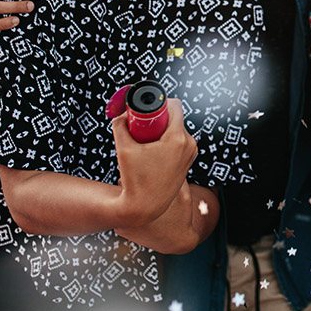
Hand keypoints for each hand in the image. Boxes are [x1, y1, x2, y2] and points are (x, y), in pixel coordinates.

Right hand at [112, 99, 196, 226]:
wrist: (145, 207)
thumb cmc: (135, 180)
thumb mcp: (123, 150)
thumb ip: (119, 127)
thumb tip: (120, 115)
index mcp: (178, 138)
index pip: (174, 105)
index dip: (159, 103)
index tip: (145, 110)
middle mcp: (189, 144)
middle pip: (174, 118)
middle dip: (157, 118)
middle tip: (141, 126)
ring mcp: (190, 153)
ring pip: (177, 130)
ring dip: (162, 130)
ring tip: (145, 142)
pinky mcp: (188, 161)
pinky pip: (179, 142)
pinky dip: (167, 141)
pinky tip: (152, 151)